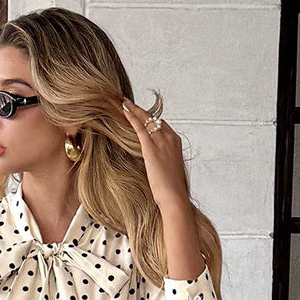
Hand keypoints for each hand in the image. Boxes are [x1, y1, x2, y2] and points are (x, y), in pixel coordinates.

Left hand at [119, 96, 189, 212]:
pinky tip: (124, 111)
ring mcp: (162, 141)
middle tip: (128, 103)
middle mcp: (171, 138)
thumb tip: (157, 166)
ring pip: (147, 119)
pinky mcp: (152, 147)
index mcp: (176, 143)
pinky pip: (140, 127)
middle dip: (141, 112)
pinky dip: (132, 117)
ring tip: (123, 103)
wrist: (175, 197)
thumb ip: (164, 163)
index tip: (141, 116)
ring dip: (134, 110)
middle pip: (154, 119)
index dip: (150, 120)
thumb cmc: (172, 190)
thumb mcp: (169, 172)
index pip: (162, 125)